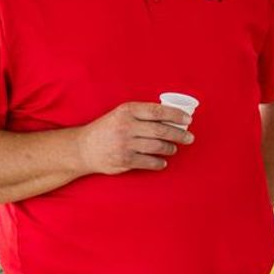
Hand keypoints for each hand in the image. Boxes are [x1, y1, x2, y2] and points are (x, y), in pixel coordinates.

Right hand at [76, 102, 193, 174]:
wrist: (83, 148)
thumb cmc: (108, 129)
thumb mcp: (122, 114)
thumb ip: (143, 114)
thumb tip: (173, 117)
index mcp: (127, 110)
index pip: (158, 111)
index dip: (176, 115)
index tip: (188, 120)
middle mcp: (126, 126)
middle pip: (161, 130)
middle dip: (180, 135)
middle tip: (189, 138)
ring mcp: (125, 144)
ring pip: (158, 147)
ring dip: (170, 148)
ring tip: (173, 149)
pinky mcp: (124, 160)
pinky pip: (149, 162)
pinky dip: (159, 163)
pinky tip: (162, 161)